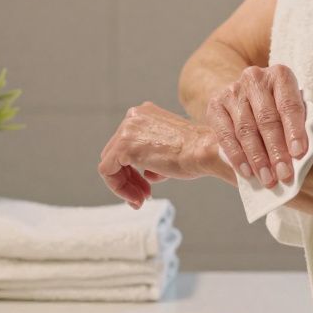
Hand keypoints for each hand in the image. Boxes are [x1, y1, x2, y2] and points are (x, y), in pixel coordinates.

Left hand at [97, 101, 214, 208]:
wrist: (205, 151)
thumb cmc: (197, 152)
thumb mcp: (171, 148)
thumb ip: (154, 155)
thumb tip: (147, 173)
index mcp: (144, 113)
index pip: (127, 144)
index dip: (134, 169)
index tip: (147, 185)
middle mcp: (133, 117)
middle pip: (117, 153)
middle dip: (130, 178)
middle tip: (144, 195)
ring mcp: (126, 130)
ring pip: (111, 163)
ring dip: (125, 185)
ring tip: (141, 200)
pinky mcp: (124, 147)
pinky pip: (108, 171)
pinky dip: (118, 187)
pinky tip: (136, 198)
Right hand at [206, 65, 307, 189]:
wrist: (245, 97)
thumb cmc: (277, 108)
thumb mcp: (291, 110)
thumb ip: (299, 125)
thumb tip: (300, 156)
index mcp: (280, 75)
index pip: (288, 105)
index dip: (294, 130)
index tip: (299, 154)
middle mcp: (254, 78)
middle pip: (267, 118)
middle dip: (276, 150)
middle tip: (284, 174)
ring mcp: (232, 90)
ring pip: (246, 129)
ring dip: (258, 158)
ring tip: (268, 178)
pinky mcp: (215, 105)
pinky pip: (225, 135)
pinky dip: (237, 156)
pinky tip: (247, 172)